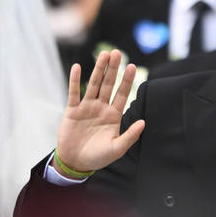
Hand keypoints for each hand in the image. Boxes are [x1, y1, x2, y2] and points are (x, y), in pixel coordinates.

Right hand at [54, 50, 145, 174]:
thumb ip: (130, 136)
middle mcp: (101, 107)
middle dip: (112, 69)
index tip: (131, 66)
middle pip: (108, 84)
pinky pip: (73, 93)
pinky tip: (77, 67)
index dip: (126, 80)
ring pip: (93, 84)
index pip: (122, 94)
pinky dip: (74, 80)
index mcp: (113, 115)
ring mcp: (87, 107)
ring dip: (98, 70)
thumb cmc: (98, 157)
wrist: (76, 163)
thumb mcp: (117, 149)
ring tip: (103, 55)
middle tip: (117, 53)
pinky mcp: (72, 110)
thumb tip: (143, 122)